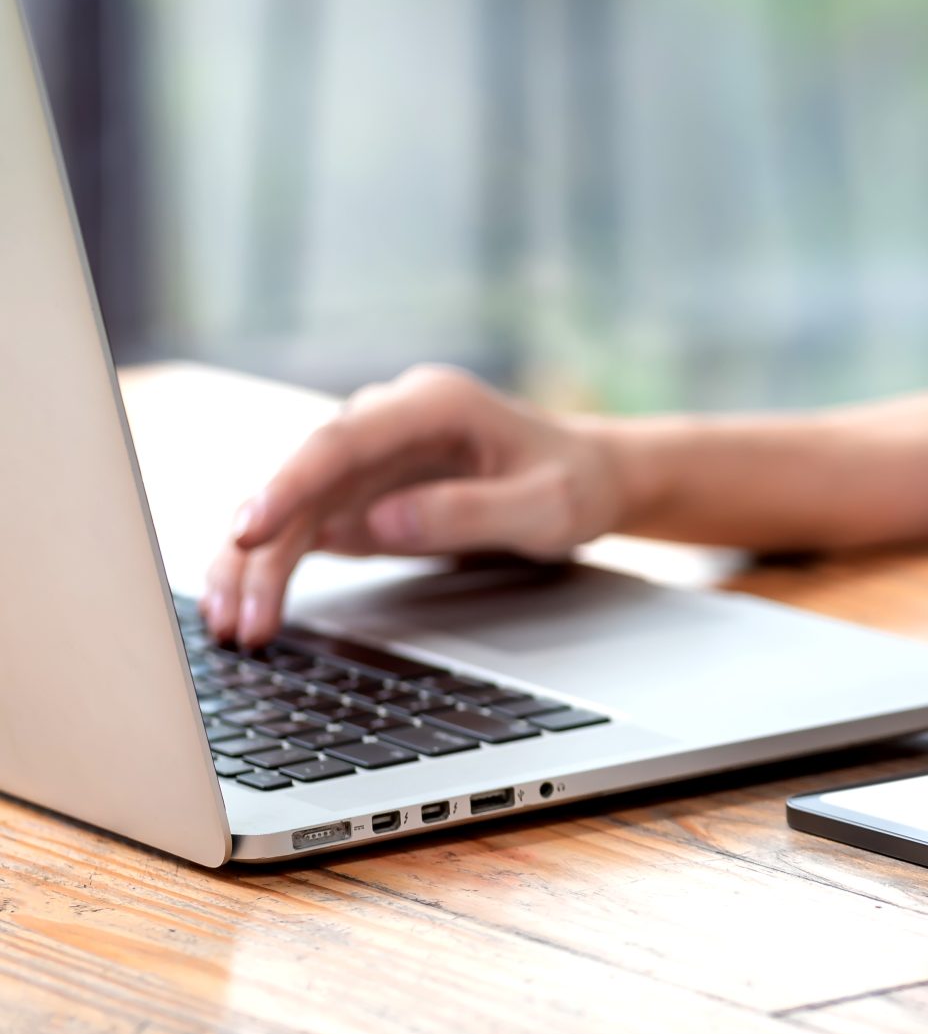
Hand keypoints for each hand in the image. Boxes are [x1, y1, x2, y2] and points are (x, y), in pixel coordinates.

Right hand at [203, 365, 624, 646]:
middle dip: (259, 549)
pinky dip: (273, 567)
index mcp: (431, 405)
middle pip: (301, 480)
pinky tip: (246, 608)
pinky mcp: (361, 493)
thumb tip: (379, 521)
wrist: (590, 477)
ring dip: (254, 566)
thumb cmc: (575, 484)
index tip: (249, 530)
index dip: (289, 485)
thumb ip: (468, 511)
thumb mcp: (546, 505)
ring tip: (232, 629)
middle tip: (235, 619)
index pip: (341, 441)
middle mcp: (387, 422)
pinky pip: (303, 527)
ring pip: (290, 508)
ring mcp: (369, 457)